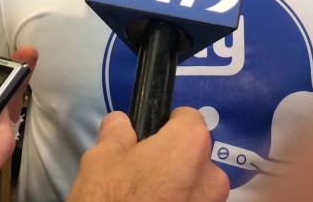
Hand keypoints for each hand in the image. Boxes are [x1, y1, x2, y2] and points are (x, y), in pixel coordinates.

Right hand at [67, 108, 228, 201]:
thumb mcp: (101, 160)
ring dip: (177, 188)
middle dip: (172, 161)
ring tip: (145, 198)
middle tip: (140, 174)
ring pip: (195, 186)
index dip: (166, 125)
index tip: (147, 139)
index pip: (188, 119)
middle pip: (194, 155)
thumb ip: (117, 134)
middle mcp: (211, 175)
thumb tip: (120, 122)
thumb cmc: (112, 199)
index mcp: (190, 145)